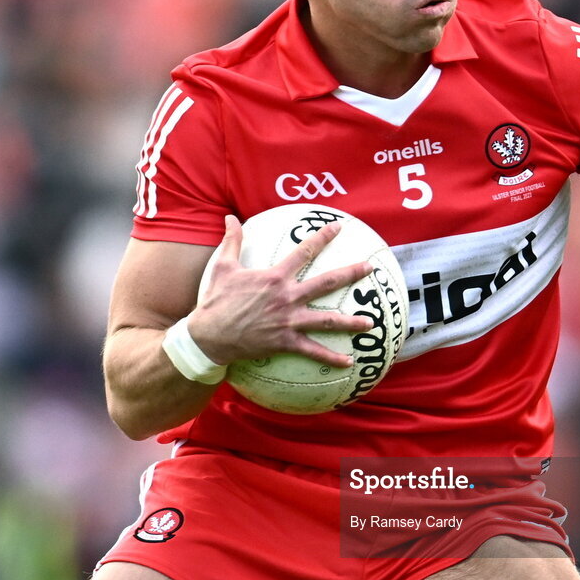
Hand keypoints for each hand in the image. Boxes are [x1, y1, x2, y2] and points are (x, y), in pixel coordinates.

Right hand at [188, 215, 374, 367]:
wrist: (208, 335)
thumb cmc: (216, 301)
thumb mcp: (223, 266)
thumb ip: (232, 240)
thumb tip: (230, 218)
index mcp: (274, 276)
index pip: (304, 251)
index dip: (323, 237)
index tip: (339, 227)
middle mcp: (287, 297)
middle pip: (326, 283)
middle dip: (350, 274)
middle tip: (370, 269)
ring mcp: (288, 321)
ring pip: (326, 320)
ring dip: (350, 322)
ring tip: (370, 323)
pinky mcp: (285, 342)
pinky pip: (312, 351)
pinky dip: (331, 357)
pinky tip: (349, 362)